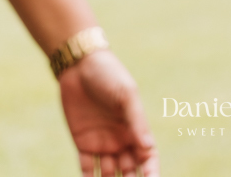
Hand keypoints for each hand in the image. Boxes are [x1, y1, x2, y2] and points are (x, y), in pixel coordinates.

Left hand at [59, 50, 158, 175]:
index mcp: (135, 129)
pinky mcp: (83, 144)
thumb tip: (148, 148)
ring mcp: (102, 143)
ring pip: (109, 175)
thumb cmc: (109, 75)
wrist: (79, 65)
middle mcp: (121, 140)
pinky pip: (87, 170)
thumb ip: (137, 121)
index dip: (151, 173)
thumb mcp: (126, 95)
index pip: (147, 158)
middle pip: (129, 171)